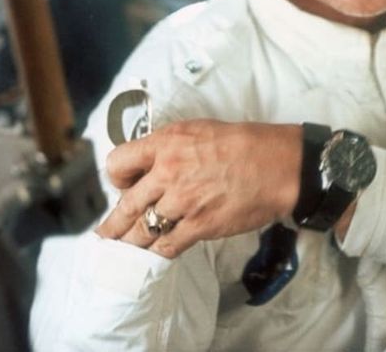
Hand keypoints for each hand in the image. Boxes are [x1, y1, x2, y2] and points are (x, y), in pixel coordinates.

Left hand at [95, 120, 301, 258]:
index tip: (124, 185)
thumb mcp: (200, 130)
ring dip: (131, 242)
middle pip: (126, 204)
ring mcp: (183, 201)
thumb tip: (154, 166)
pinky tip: (154, 254)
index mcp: (167, 143)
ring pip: (142, 230)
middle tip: (105, 233)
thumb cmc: (246, 144)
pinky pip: (166, 246)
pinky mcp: (199, 225)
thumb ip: (171, 147)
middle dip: (113, 223)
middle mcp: (168, 171)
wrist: (279, 165)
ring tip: (123, 250)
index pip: (118, 162)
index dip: (117, 177)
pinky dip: (158, 252)